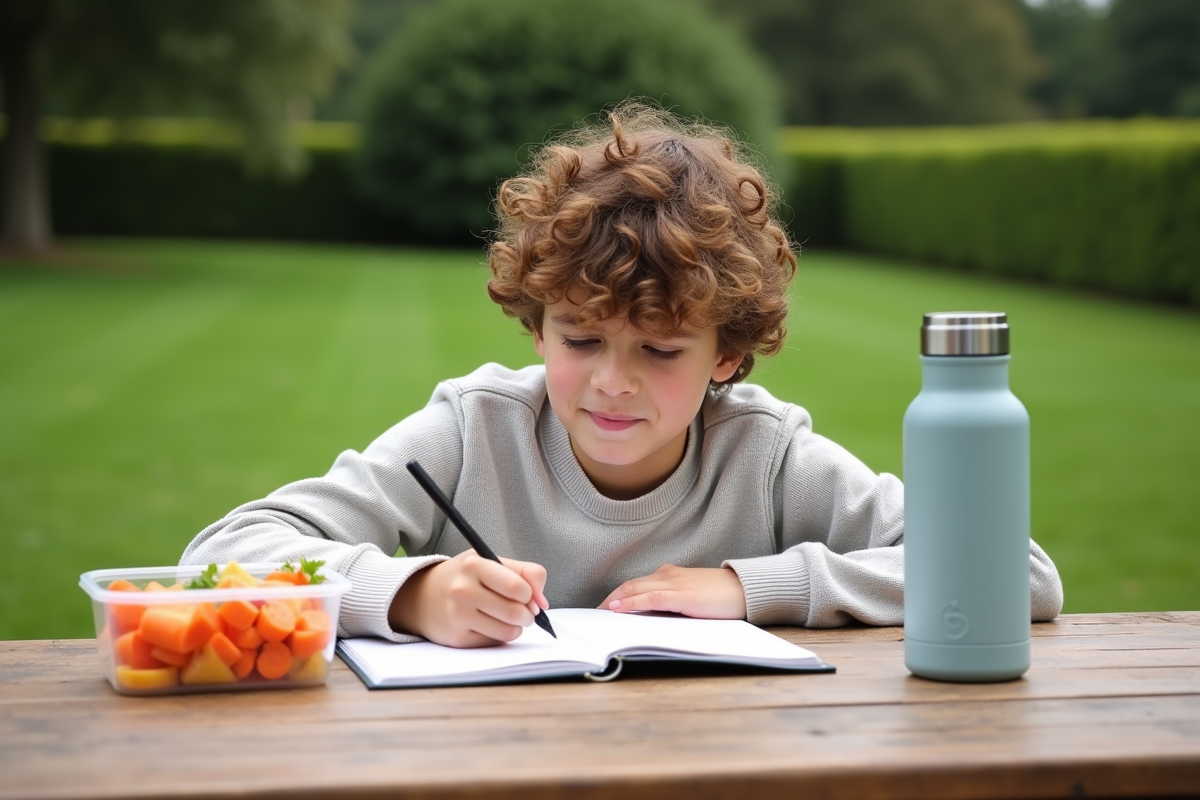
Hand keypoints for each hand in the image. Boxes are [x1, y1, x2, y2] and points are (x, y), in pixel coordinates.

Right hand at [388, 551, 548, 647]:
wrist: (422, 596)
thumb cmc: (464, 577)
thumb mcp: (490, 561)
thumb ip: (525, 573)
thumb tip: (542, 604)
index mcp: (474, 565)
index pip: (518, 587)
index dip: (530, 595)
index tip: (528, 596)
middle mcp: (463, 590)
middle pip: (515, 612)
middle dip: (527, 615)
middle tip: (523, 611)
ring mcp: (458, 616)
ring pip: (508, 631)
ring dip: (516, 627)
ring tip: (507, 617)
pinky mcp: (457, 638)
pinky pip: (494, 642)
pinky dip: (499, 636)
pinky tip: (489, 625)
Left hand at [599, 564, 746, 619]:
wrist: (745, 589)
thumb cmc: (722, 596)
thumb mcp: (692, 597)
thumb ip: (673, 602)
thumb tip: (652, 617)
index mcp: (670, 575)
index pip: (636, 584)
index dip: (618, 595)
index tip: (604, 607)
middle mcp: (668, 575)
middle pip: (630, 585)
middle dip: (611, 598)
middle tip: (595, 613)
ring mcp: (675, 584)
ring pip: (636, 589)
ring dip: (616, 601)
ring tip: (600, 613)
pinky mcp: (683, 596)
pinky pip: (652, 598)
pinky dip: (633, 602)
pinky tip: (619, 609)